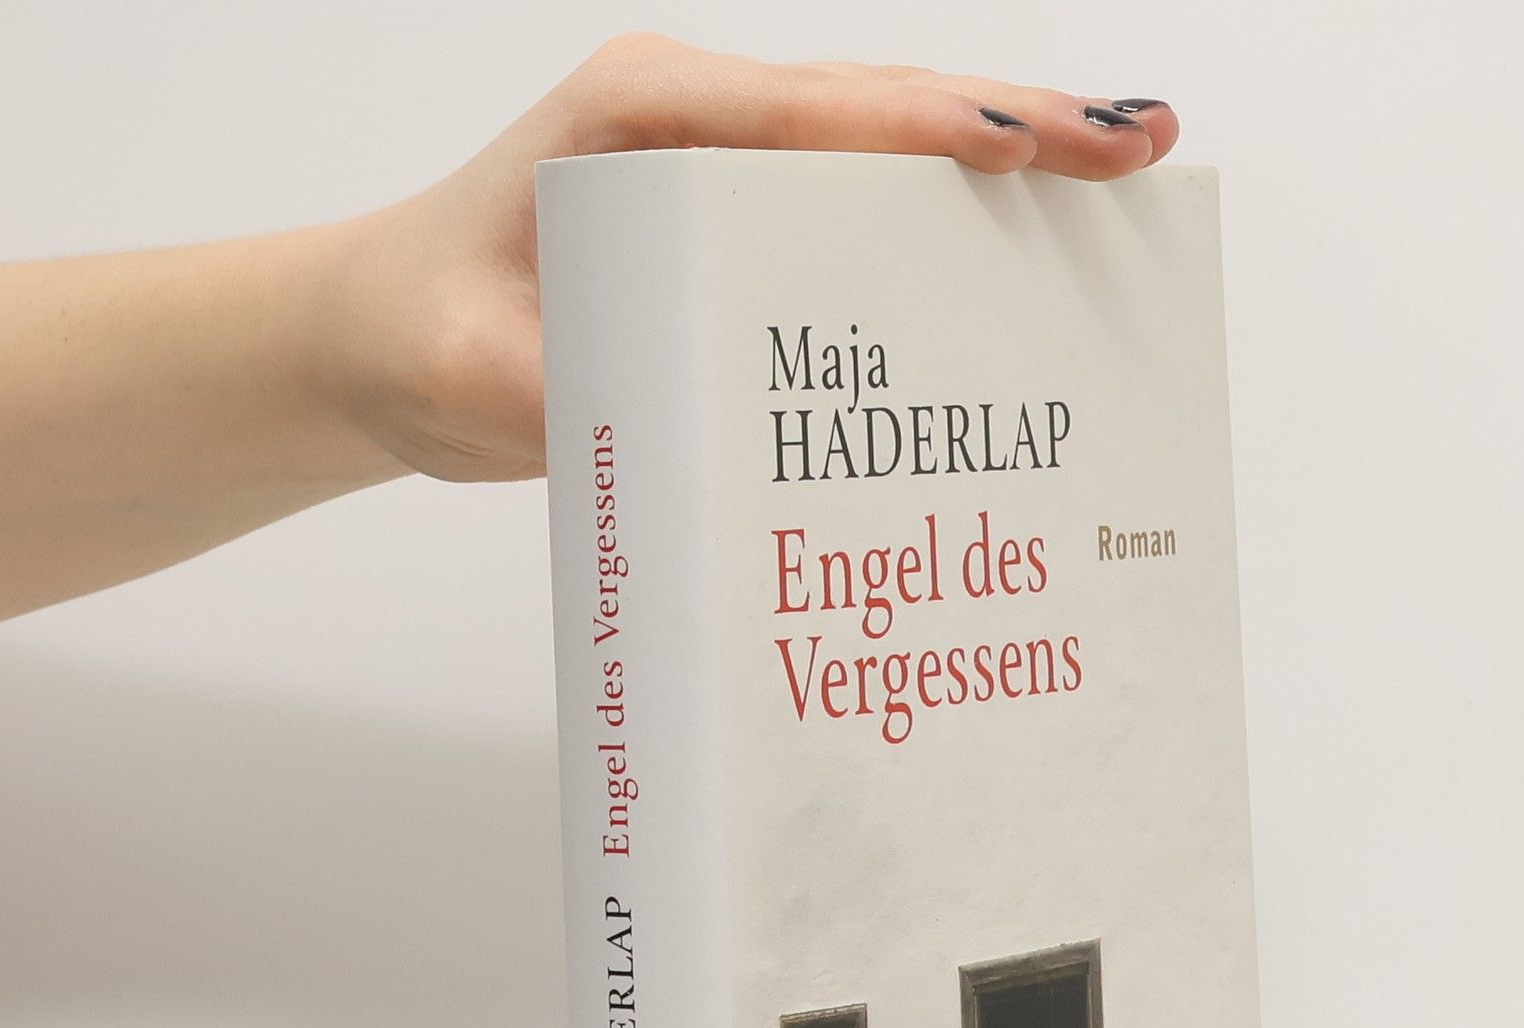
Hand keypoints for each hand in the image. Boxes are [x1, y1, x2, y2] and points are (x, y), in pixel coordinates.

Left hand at [317, 35, 1180, 485]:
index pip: (808, 109)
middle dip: (1017, 127)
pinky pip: (856, 215)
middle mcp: (694, 125)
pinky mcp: (735, 228)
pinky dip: (944, 229)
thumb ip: (576, 390)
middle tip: (1139, 147)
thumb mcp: (479, 375)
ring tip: (1120, 179)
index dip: (926, 128)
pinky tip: (1021, 260)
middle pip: (881, 110)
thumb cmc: (423, 330)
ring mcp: (722, 171)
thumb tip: (695, 422)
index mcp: (638, 120)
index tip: (1027, 147)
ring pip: (885, 153)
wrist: (384, 335)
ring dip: (1004, 167)